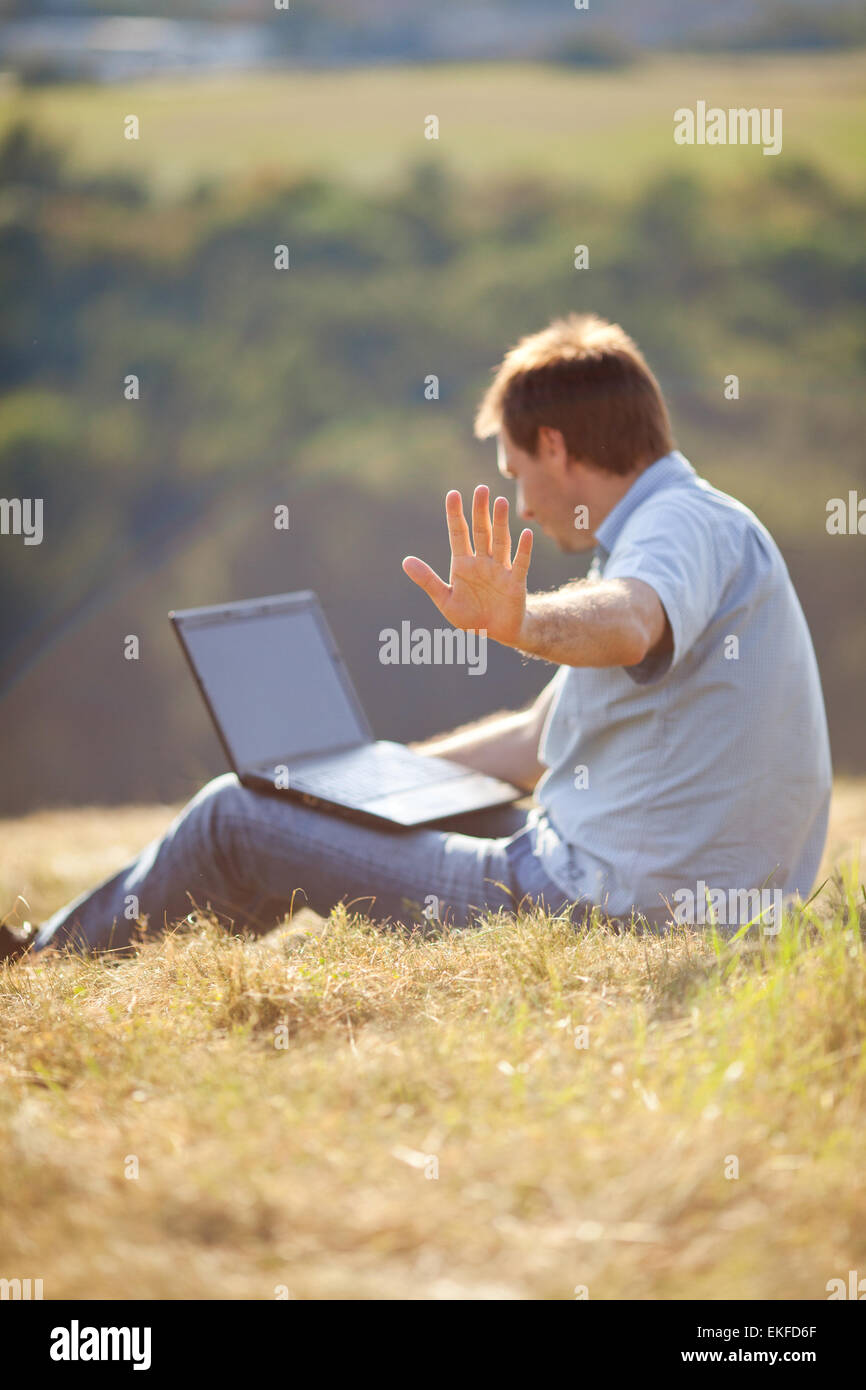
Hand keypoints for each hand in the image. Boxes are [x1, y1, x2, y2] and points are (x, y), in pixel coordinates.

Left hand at [402, 486, 532, 647]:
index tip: (452, 494)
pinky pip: (520, 563)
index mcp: (463, 564)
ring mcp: (500, 570)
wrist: (496, 633)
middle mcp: (482, 562)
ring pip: (500, 542)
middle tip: (481, 489)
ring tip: (500, 501)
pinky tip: (526, 533)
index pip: (458, 534)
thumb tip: (405, 561)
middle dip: (480, 511)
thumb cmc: (470, 615)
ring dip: (500, 523)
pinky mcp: (515, 583)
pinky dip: (523, 550)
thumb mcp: (445, 599)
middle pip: (481, 532)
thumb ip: (427, 580)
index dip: (455, 515)